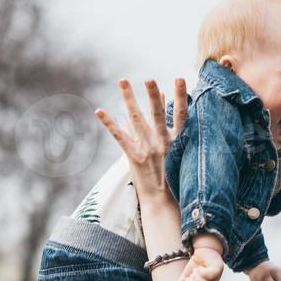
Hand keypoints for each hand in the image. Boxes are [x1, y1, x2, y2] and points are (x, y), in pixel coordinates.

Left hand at [95, 77, 189, 204]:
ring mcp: (148, 149)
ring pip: (137, 119)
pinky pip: (119, 137)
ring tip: (123, 81)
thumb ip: (171, 124)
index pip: (181, 114)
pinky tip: (99, 111)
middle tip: (148, 79)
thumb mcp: (179, 150)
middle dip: (153, 95)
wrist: (162, 202)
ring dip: (129, 98)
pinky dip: (109, 123)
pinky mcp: (133, 157)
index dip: (181, 97)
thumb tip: (167, 98)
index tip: (179, 79)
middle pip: (158, 114)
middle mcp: (163, 142)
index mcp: (178, 140)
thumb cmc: (173, 174)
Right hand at [178, 244, 224, 280]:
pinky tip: (201, 267)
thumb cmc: (198, 263)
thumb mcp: (188, 272)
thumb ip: (183, 280)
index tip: (187, 278)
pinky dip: (203, 272)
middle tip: (192, 274)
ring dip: (197, 277)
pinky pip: (211, 275)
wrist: (206, 250)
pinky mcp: (218, 269)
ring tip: (196, 270)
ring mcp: (215, 277)